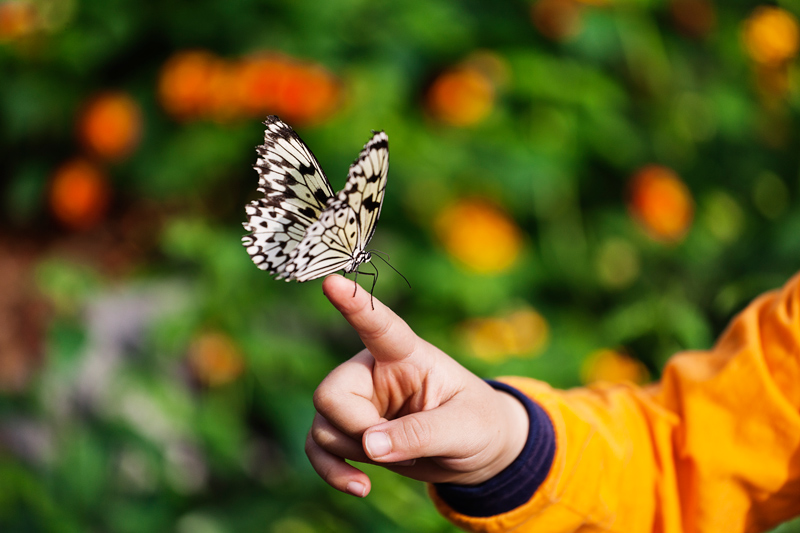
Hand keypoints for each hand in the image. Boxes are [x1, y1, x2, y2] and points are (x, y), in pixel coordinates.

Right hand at [305, 274, 528, 497]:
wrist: (476, 453)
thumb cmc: (478, 425)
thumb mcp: (466, 429)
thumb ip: (422, 434)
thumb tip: (369, 447)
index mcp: (408, 354)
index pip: (380, 325)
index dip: (356, 305)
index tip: (331, 282)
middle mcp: (374, 371)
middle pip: (331, 392)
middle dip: (355, 428)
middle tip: (390, 447)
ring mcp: (359, 401)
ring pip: (322, 423)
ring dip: (352, 454)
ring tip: (396, 461)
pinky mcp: (350, 430)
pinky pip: (318, 447)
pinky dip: (331, 471)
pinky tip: (359, 487)